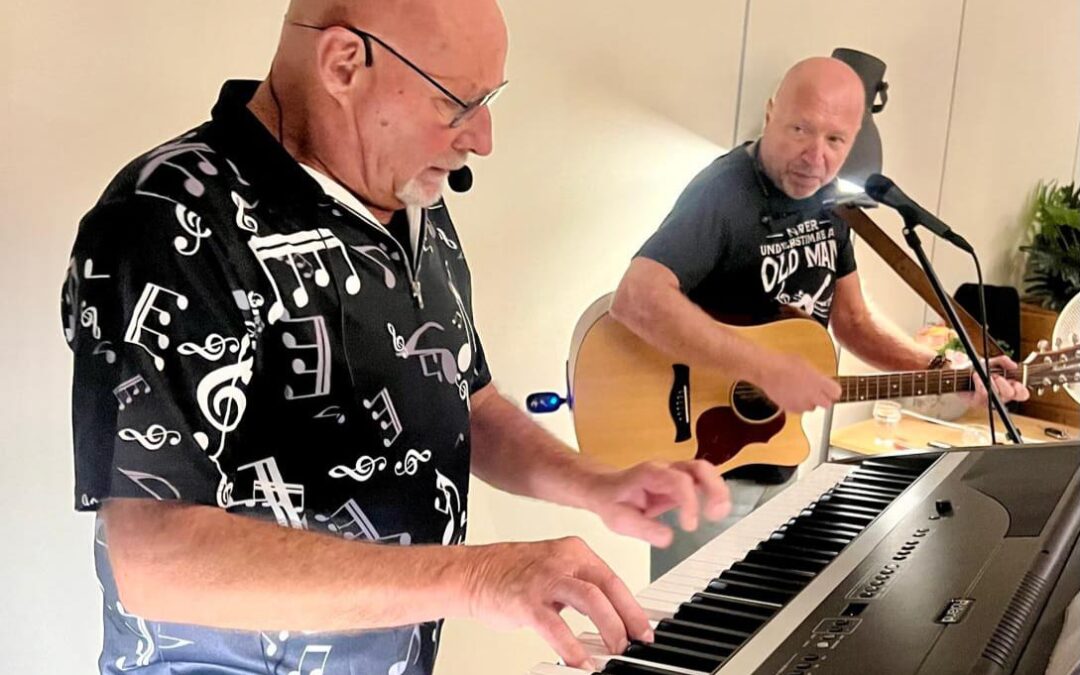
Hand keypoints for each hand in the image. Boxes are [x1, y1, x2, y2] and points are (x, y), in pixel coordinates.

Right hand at [465, 537, 653, 668]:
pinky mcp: (526, 601)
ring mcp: (545, 579)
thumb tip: (610, 617)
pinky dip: (572, 648)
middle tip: (636, 642)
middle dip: (628, 618)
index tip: (643, 629)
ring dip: (609, 628)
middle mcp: (563, 560)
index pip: (613, 579)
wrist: (471, 572)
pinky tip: (580, 663)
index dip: (632, 607)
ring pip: (590, 600)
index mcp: (574, 552)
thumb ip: (582, 588)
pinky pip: (556, 628)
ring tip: (616, 651)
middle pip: (608, 587)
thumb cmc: (512, 574)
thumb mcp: (555, 570)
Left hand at [583, 460, 731, 547]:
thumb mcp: (619, 519)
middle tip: (717, 513)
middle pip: (698, 467)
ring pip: (704, 471)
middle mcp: (665, 469)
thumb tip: (668, 538)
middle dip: (714, 488)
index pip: (678, 481)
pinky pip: (703, 480)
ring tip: (720, 513)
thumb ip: (644, 529)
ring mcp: (674, 473)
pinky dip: (713, 493)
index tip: (689, 526)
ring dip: (718, 490)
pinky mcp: (680, 481)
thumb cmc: (611, 499)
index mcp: (650, 475)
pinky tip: (716, 510)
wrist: (603, 487)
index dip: (690, 502)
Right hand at [756, 352, 841, 412]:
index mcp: (819, 382)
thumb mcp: (806, 364)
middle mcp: (813, 395)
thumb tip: (820, 380)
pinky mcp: (791, 408)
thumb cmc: (784, 363)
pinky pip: (799, 409)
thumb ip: (816, 376)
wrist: (767, 370)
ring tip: (800, 392)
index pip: (836, 393)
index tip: (831, 389)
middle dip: (824, 399)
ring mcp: (802, 403)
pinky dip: (797, 404)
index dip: (833, 391)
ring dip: (809, 402)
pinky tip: (792, 395)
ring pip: (812, 408)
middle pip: (827, 404)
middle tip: (818, 393)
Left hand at [968, 355, 1029, 405]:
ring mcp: (989, 401)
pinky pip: (983, 393)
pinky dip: (980, 381)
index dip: (1021, 390)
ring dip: (991, 382)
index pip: (1022, 394)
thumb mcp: (991, 362)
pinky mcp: (977, 402)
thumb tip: (1014, 365)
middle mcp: (1000, 396)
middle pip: (1011, 395)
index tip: (1015, 383)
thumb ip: (1002, 361)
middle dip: (1005, 384)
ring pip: (997, 395)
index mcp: (1008, 387)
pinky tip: (976, 375)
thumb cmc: (977, 371)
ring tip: (984, 375)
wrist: (958, 376)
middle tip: (997, 376)